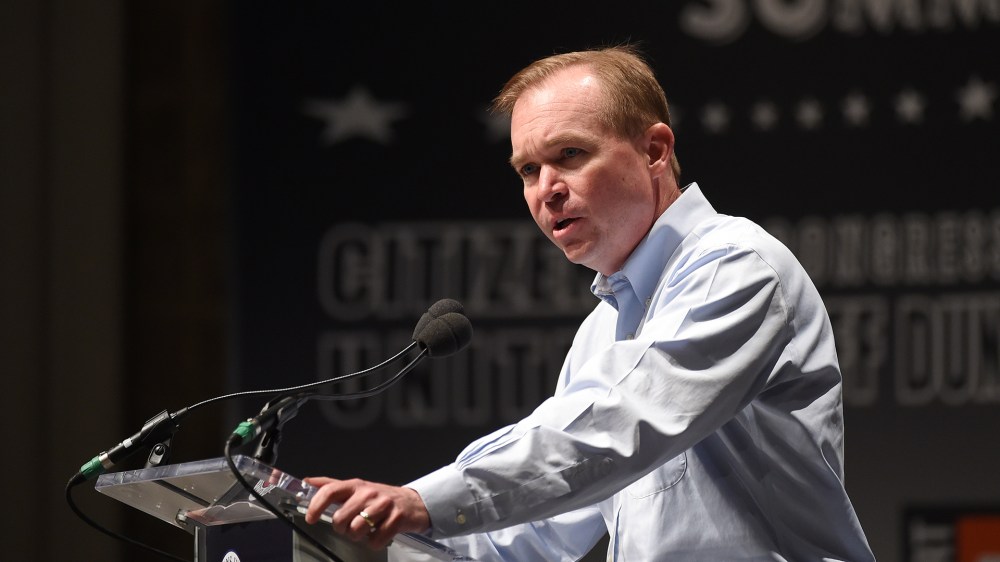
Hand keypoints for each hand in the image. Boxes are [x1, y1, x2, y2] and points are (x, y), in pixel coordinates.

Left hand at [302, 476, 430, 549]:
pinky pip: (375, 541)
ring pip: (356, 531)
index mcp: (356, 485)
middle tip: (349, 525)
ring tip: (366, 529)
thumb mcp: (356, 488)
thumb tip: (307, 481)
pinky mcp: (396, 519)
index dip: (317, 505)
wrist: (412, 503)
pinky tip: (378, 533)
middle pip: (340, 518)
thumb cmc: (380, 497)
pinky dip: (374, 542)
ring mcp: (383, 505)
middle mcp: (368, 493)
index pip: (330, 491)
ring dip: (358, 536)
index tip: (311, 518)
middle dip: (341, 528)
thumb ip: (331, 485)